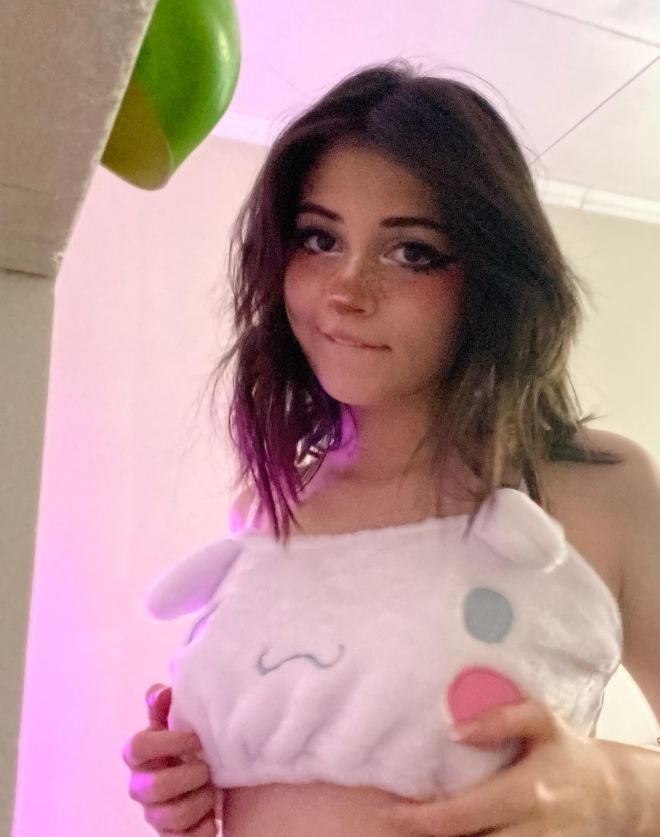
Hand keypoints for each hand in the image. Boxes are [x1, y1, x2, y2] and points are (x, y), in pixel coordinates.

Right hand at [123, 684, 220, 836]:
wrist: (208, 779)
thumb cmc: (190, 746)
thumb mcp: (181, 720)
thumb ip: (166, 705)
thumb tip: (162, 691)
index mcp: (141, 755)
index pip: (136, 747)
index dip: (168, 743)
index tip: (196, 739)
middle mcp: (141, 786)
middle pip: (153, 787)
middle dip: (188, 776)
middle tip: (208, 767)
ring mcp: (154, 814)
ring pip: (171, 815)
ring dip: (200, 800)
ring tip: (214, 789)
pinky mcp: (170, 836)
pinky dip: (204, 826)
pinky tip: (212, 814)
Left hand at [379, 697, 633, 835]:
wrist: (609, 794)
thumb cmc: (564, 751)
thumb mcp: (541, 719)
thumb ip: (501, 717)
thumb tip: (455, 731)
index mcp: (527, 793)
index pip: (461, 815)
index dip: (418, 817)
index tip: (388, 807)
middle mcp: (531, 831)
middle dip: (421, 834)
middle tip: (388, 818)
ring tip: (409, 824)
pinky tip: (442, 830)